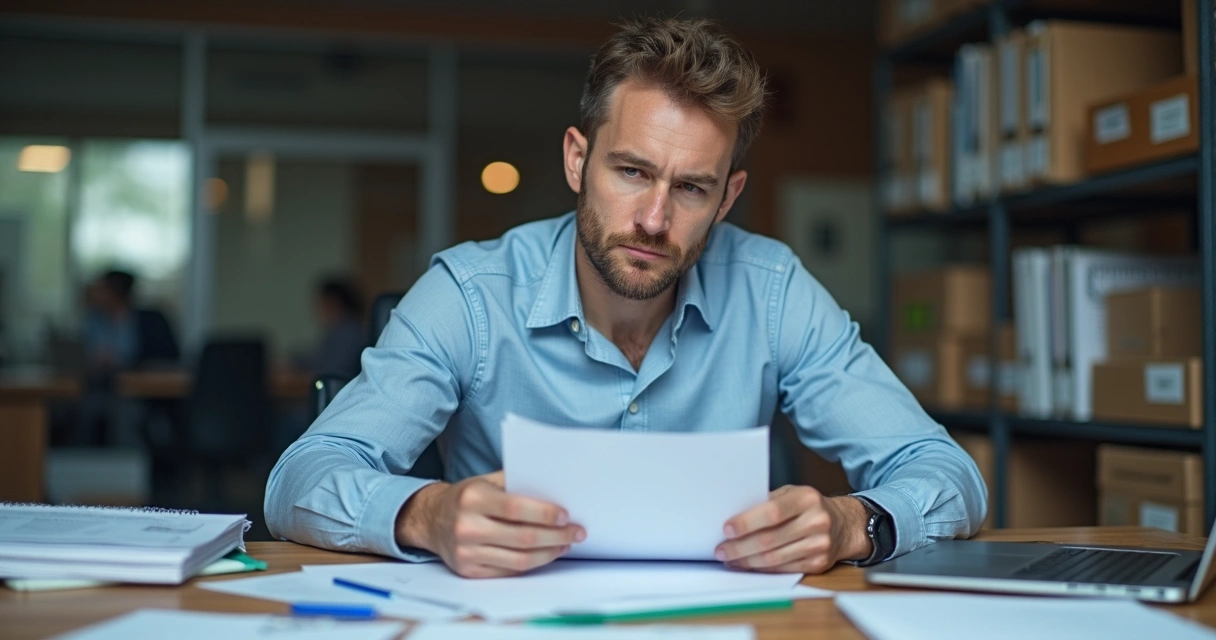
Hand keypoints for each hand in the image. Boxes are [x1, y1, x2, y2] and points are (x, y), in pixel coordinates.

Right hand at [395, 471, 585, 577]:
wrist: (431, 520)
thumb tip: (555, 488)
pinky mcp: (469, 571)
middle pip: (523, 537)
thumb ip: (515, 483)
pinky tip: (546, 554)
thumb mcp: (485, 481)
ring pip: (519, 559)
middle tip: (577, 532)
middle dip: (556, 536)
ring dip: (549, 553)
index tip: (566, 515)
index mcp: (473, 498)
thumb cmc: (466, 497)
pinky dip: (532, 564)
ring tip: (565, 544)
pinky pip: (509, 571)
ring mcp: (466, 552)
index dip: (545, 514)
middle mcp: (467, 526)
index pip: (516, 508)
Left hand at [715, 485, 870, 573]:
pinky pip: (783, 569)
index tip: (727, 529)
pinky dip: (762, 569)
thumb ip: (767, 502)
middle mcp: (816, 521)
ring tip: (730, 559)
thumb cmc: (808, 506)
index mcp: (806, 499)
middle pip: (770, 539)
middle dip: (740, 547)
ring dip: (747, 561)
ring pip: (775, 558)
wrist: (844, 524)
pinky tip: (748, 565)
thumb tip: (734, 516)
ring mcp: (819, 545)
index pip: (772, 512)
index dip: (747, 522)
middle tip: (721, 550)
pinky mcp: (819, 563)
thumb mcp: (792, 494)